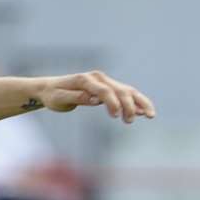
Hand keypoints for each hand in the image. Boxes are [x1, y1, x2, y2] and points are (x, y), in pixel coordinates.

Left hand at [33, 71, 156, 123]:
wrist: (50, 88)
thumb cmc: (53, 95)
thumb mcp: (59, 99)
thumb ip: (77, 98)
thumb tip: (95, 99)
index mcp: (86, 80)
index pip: (105, 91)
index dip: (113, 103)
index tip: (116, 117)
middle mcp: (98, 78)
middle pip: (121, 90)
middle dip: (130, 105)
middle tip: (129, 122)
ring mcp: (104, 81)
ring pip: (127, 91)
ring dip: (139, 103)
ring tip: (150, 116)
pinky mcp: (107, 87)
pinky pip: (125, 93)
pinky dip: (135, 102)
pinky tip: (145, 111)